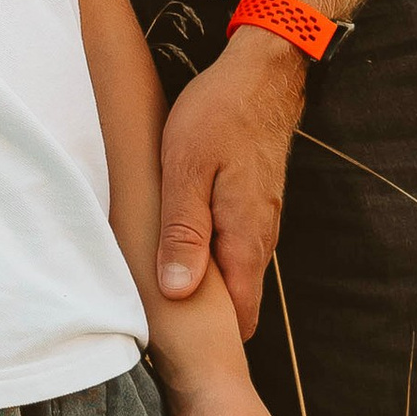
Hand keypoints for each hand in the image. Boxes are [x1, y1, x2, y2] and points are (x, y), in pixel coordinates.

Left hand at [155, 28, 303, 334]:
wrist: (263, 71)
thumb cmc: (220, 114)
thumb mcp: (186, 169)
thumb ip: (184, 232)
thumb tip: (178, 292)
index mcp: (245, 239)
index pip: (240, 318)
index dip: (209, 338)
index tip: (172, 344)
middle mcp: (259, 238)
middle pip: (234, 299)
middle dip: (199, 313)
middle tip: (153, 315)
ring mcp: (259, 220)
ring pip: (229, 269)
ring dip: (198, 278)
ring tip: (154, 280)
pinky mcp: (251, 202)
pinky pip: (228, 242)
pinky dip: (203, 250)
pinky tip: (173, 238)